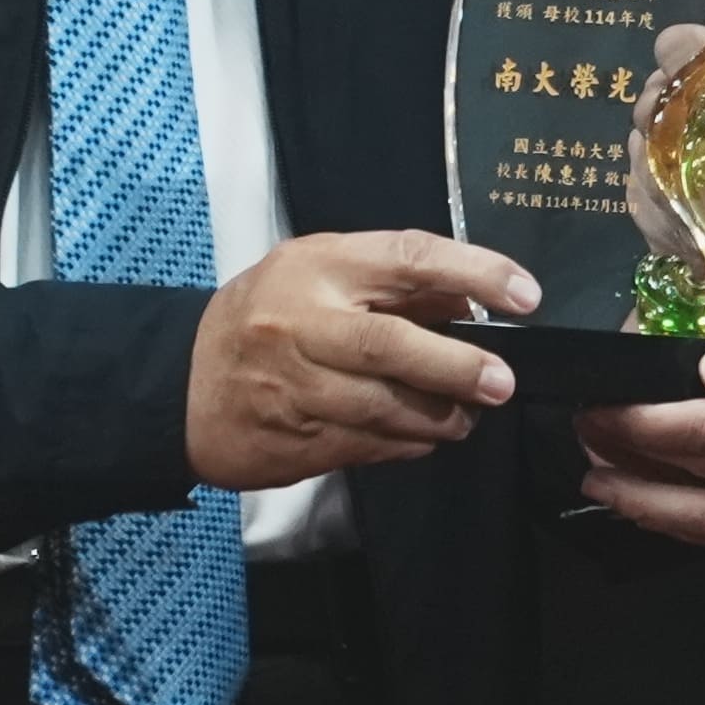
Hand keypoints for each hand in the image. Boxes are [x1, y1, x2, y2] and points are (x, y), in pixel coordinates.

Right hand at [183, 229, 534, 492]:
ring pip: (385, 408)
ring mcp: (296, 388)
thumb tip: (470, 302)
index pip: (408, 258)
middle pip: (391, 346)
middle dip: (457, 367)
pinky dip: (408, 444)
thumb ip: (389, 281)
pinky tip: (424, 436)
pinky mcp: (296, 440)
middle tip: (502, 382)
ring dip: (440, 416)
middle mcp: (304, 324)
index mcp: (318, 267)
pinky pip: (369, 446)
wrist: (180, 384)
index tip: (524, 296)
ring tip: (468, 414)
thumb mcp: (317, 269)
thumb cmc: (264, 315)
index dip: (474, 272)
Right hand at [631, 20, 704, 297]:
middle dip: (668, 134)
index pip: (682, 46)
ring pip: (642, 162)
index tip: (695, 95)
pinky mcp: (661, 209)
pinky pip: (643, 210)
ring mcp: (670, 163)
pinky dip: (671, 225)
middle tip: (703, 163)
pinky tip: (704, 233)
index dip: (678, 61)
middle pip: (648, 105)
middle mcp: (690, 116)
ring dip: (674, 187)